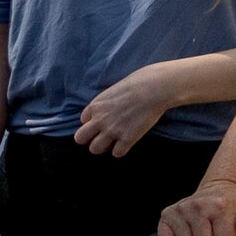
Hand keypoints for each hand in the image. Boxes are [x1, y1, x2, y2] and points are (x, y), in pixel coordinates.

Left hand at [75, 62, 189, 157]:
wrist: (155, 88)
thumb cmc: (139, 82)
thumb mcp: (114, 89)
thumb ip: (107, 102)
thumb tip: (110, 107)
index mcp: (95, 106)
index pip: (83, 121)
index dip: (93, 122)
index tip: (104, 120)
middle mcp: (99, 120)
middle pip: (80, 138)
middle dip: (90, 138)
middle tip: (103, 135)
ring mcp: (112, 130)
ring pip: (95, 149)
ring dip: (103, 146)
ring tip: (114, 141)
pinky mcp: (128, 138)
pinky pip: (117, 153)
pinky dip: (121, 150)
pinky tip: (127, 143)